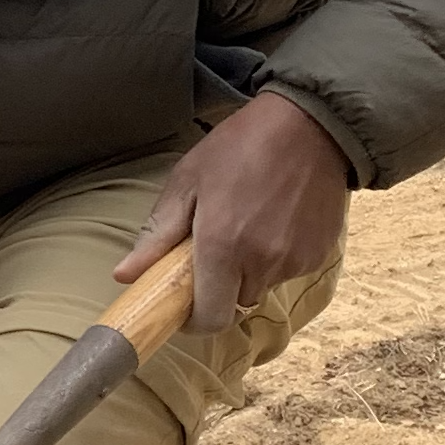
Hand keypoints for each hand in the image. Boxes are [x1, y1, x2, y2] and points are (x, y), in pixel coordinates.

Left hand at [116, 90, 352, 331]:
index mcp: (223, 247)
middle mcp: (262, 262)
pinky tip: (274, 219)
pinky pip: (289, 270)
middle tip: (214, 250)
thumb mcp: (187, 181)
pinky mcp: (319, 253)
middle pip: (235, 304)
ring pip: (262, 286)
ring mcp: (295, 260)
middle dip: (220, 288)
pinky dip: (277, 256)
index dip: (194, 321)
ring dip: (249, 270)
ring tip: (247, 223)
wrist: (311, 123)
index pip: (210, 319)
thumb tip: (125, 275)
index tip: (184, 304)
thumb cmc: (240, 146)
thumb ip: (157, 234)